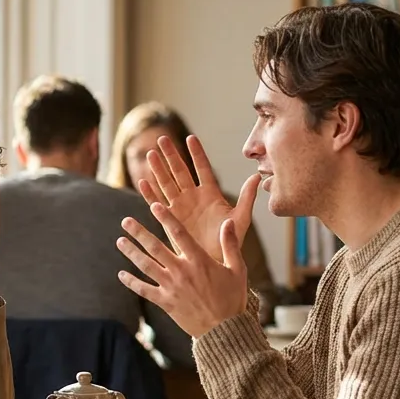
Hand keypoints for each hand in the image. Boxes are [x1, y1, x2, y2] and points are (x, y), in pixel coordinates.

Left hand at [117, 205, 248, 338]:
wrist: (224, 330)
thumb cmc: (233, 298)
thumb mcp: (237, 269)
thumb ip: (230, 244)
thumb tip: (229, 221)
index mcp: (199, 261)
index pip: (179, 234)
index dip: (166, 218)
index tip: (154, 206)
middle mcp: (182, 271)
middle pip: (155, 247)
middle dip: (139, 232)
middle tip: (126, 221)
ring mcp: (171, 287)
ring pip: (146, 266)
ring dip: (131, 252)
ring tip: (120, 241)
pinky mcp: (165, 302)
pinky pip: (144, 290)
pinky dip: (131, 282)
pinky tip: (121, 274)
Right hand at [137, 134, 260, 262]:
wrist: (215, 260)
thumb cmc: (230, 241)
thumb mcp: (241, 218)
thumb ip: (247, 198)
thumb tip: (256, 177)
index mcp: (211, 194)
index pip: (202, 168)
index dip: (196, 154)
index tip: (190, 138)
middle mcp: (193, 197)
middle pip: (180, 172)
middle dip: (171, 155)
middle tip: (162, 139)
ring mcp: (180, 207)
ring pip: (167, 184)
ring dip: (158, 170)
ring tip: (150, 154)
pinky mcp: (170, 219)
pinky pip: (158, 203)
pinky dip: (150, 194)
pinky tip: (143, 182)